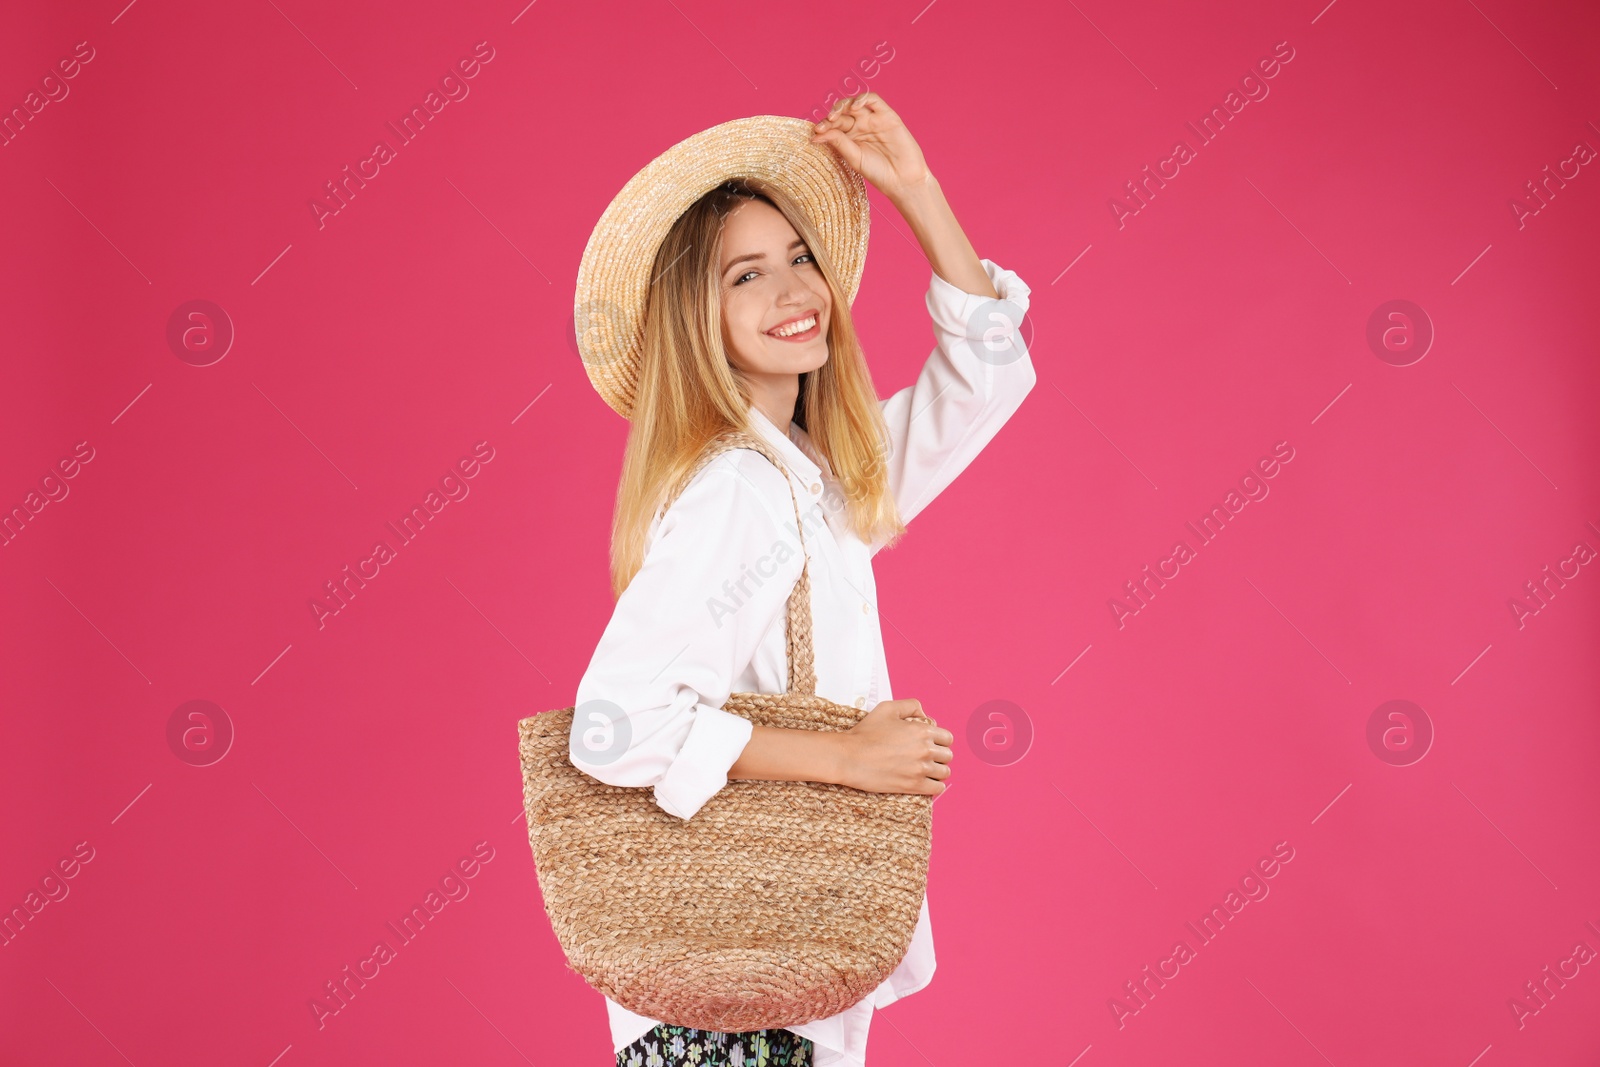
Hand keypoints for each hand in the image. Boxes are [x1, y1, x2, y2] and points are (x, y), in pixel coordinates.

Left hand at [809, 92, 931, 202]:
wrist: (903, 179)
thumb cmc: (878, 172)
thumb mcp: (854, 157)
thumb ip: (838, 142)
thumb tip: (816, 134)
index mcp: (849, 138)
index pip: (833, 126)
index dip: (824, 126)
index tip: (816, 133)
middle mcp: (860, 126)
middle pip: (842, 113)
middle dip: (831, 117)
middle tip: (823, 126)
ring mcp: (873, 119)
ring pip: (855, 103)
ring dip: (842, 105)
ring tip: (834, 116)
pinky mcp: (887, 115)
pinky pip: (873, 100)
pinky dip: (863, 99)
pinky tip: (855, 107)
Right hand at [836, 698, 952, 796]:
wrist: (850, 757)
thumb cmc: (865, 733)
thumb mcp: (887, 708)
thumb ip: (911, 705)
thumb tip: (925, 715)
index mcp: (922, 731)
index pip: (947, 738)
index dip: (939, 740)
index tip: (930, 744)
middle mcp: (925, 750)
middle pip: (948, 756)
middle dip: (939, 755)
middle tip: (925, 756)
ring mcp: (920, 769)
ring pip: (944, 773)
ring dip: (937, 771)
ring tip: (925, 769)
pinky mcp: (913, 786)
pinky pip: (937, 789)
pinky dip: (935, 786)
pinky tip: (925, 781)